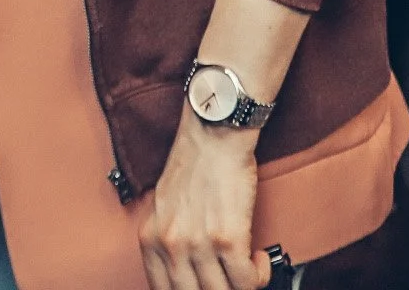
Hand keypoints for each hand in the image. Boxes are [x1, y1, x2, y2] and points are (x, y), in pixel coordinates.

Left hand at [141, 117, 267, 289]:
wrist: (213, 134)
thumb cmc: (193, 165)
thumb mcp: (163, 207)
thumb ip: (168, 241)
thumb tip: (185, 273)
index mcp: (150, 239)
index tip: (202, 289)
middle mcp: (169, 244)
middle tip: (230, 283)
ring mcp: (197, 243)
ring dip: (241, 286)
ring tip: (246, 271)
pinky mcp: (227, 238)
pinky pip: (247, 280)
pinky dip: (258, 275)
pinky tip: (257, 259)